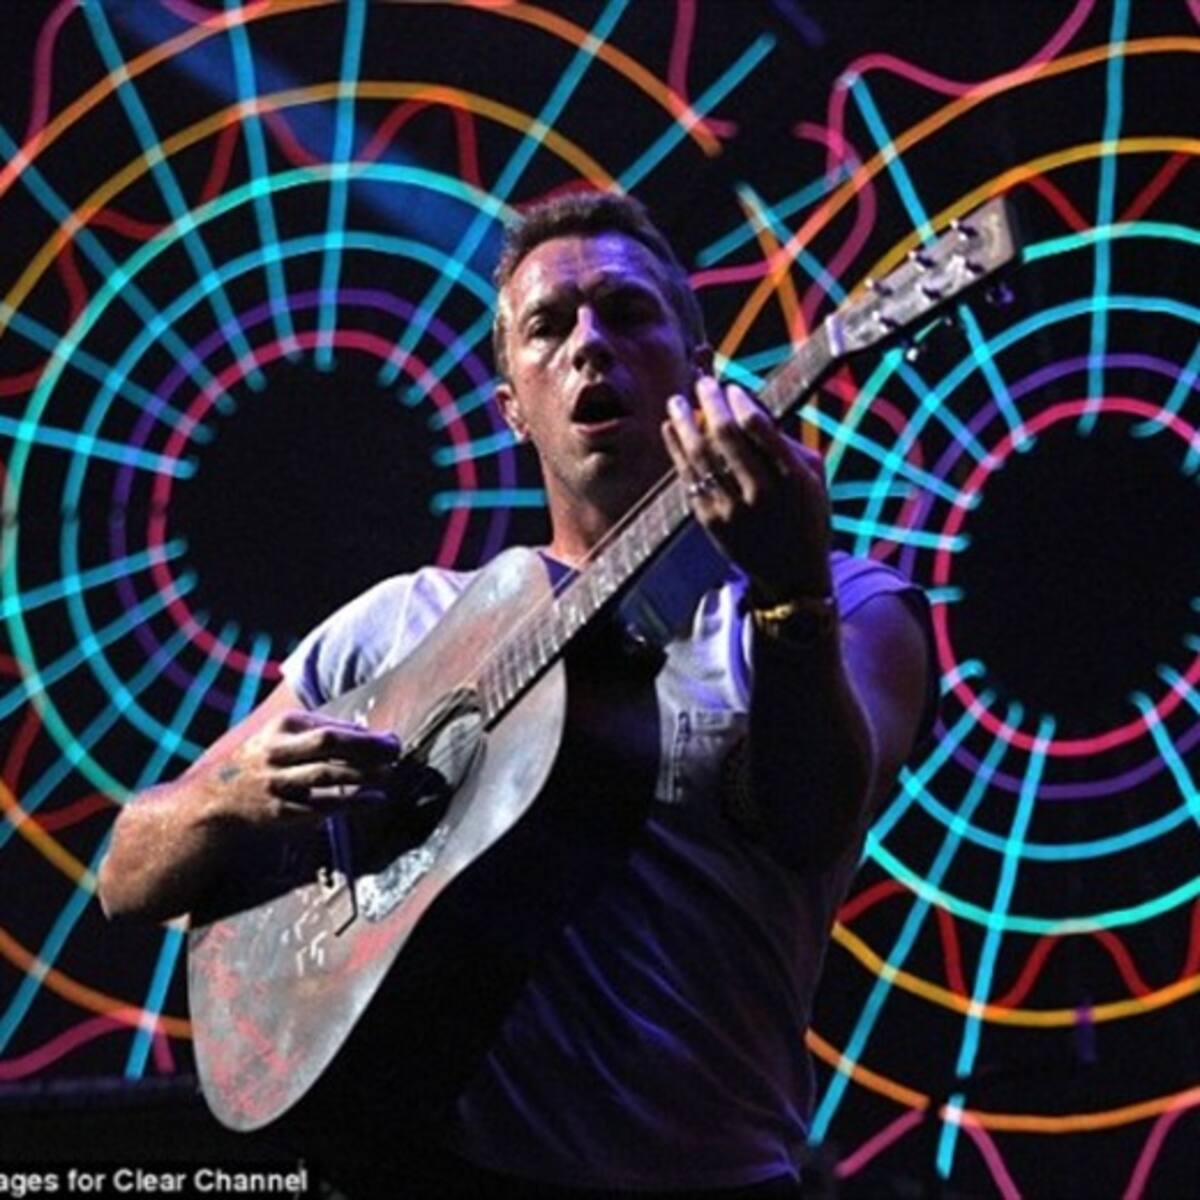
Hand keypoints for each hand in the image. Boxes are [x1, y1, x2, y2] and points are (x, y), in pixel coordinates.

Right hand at [201, 710, 401, 827]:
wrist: (218, 799)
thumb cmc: (263, 761)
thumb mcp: (283, 736)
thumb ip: (320, 731)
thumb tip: (369, 734)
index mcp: (282, 727)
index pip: (332, 727)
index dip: (365, 735)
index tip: (390, 739)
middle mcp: (278, 752)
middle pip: (330, 744)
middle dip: (367, 747)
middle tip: (395, 752)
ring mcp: (278, 783)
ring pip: (328, 775)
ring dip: (363, 774)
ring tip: (389, 774)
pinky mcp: (281, 811)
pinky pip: (323, 806)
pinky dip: (353, 804)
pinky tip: (375, 800)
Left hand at [662, 375, 832, 599]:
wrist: (792, 573)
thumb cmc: (806, 515)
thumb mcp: (812, 478)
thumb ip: (785, 443)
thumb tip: (748, 405)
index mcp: (791, 478)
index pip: (758, 427)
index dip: (739, 402)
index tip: (731, 388)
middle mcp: (761, 494)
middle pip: (726, 437)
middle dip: (710, 404)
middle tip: (701, 384)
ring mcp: (733, 510)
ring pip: (701, 457)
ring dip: (684, 424)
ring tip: (675, 402)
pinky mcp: (711, 522)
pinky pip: (689, 479)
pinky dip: (677, 450)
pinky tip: (671, 430)